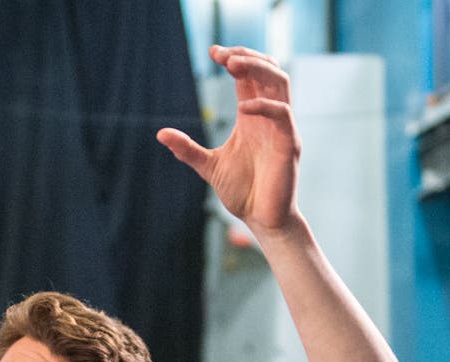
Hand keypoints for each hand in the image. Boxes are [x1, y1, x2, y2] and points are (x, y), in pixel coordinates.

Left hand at [157, 46, 298, 234]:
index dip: (234, 58)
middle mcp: (269, 117)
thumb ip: (187, 150)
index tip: (212, 53)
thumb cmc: (243, 193)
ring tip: (233, 65)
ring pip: (280, 82)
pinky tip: (243, 108)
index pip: (249, 76)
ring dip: (259, 67)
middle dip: (246, 56)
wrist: (263, 220)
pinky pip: (283, 114)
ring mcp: (281, 129)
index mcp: (252, 117)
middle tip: (221, 55)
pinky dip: (264, 106)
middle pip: (268, 70)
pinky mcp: (288, 144)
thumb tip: (160, 134)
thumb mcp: (209, 166)